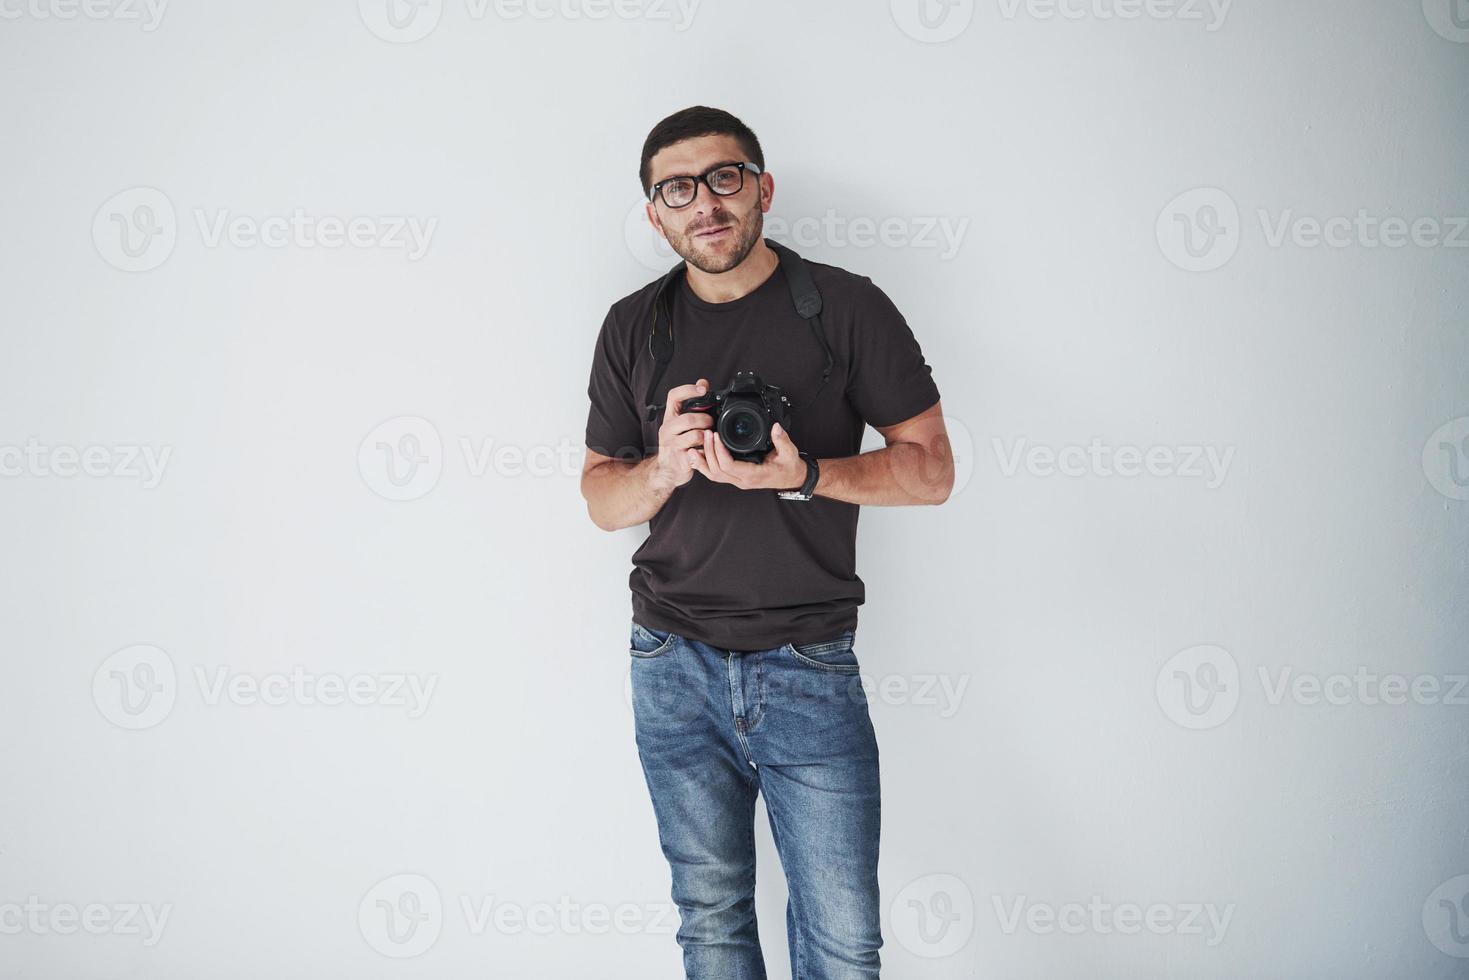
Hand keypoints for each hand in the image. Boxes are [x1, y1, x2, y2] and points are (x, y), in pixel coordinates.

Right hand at [651, 378, 712, 490]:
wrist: (667, 470)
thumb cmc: (677, 444)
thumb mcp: (681, 423)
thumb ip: (692, 405)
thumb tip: (703, 382)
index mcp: (669, 418)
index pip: (673, 396)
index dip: (688, 390)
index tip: (703, 389)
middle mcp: (667, 429)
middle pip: (687, 418)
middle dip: (705, 419)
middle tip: (711, 423)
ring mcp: (672, 445)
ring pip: (694, 436)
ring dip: (707, 436)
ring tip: (709, 438)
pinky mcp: (679, 460)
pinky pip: (698, 453)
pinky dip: (706, 451)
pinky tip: (705, 451)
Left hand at [690, 420, 806, 491]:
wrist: (792, 478)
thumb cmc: (789, 467)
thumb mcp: (790, 452)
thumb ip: (782, 439)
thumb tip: (776, 427)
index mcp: (753, 474)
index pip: (729, 465)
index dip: (719, 451)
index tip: (716, 435)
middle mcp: (743, 480)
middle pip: (717, 470)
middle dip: (708, 452)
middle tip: (705, 434)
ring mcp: (738, 480)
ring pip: (713, 475)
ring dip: (702, 461)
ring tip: (694, 446)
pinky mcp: (736, 477)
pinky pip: (716, 475)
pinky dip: (705, 466)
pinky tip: (698, 457)